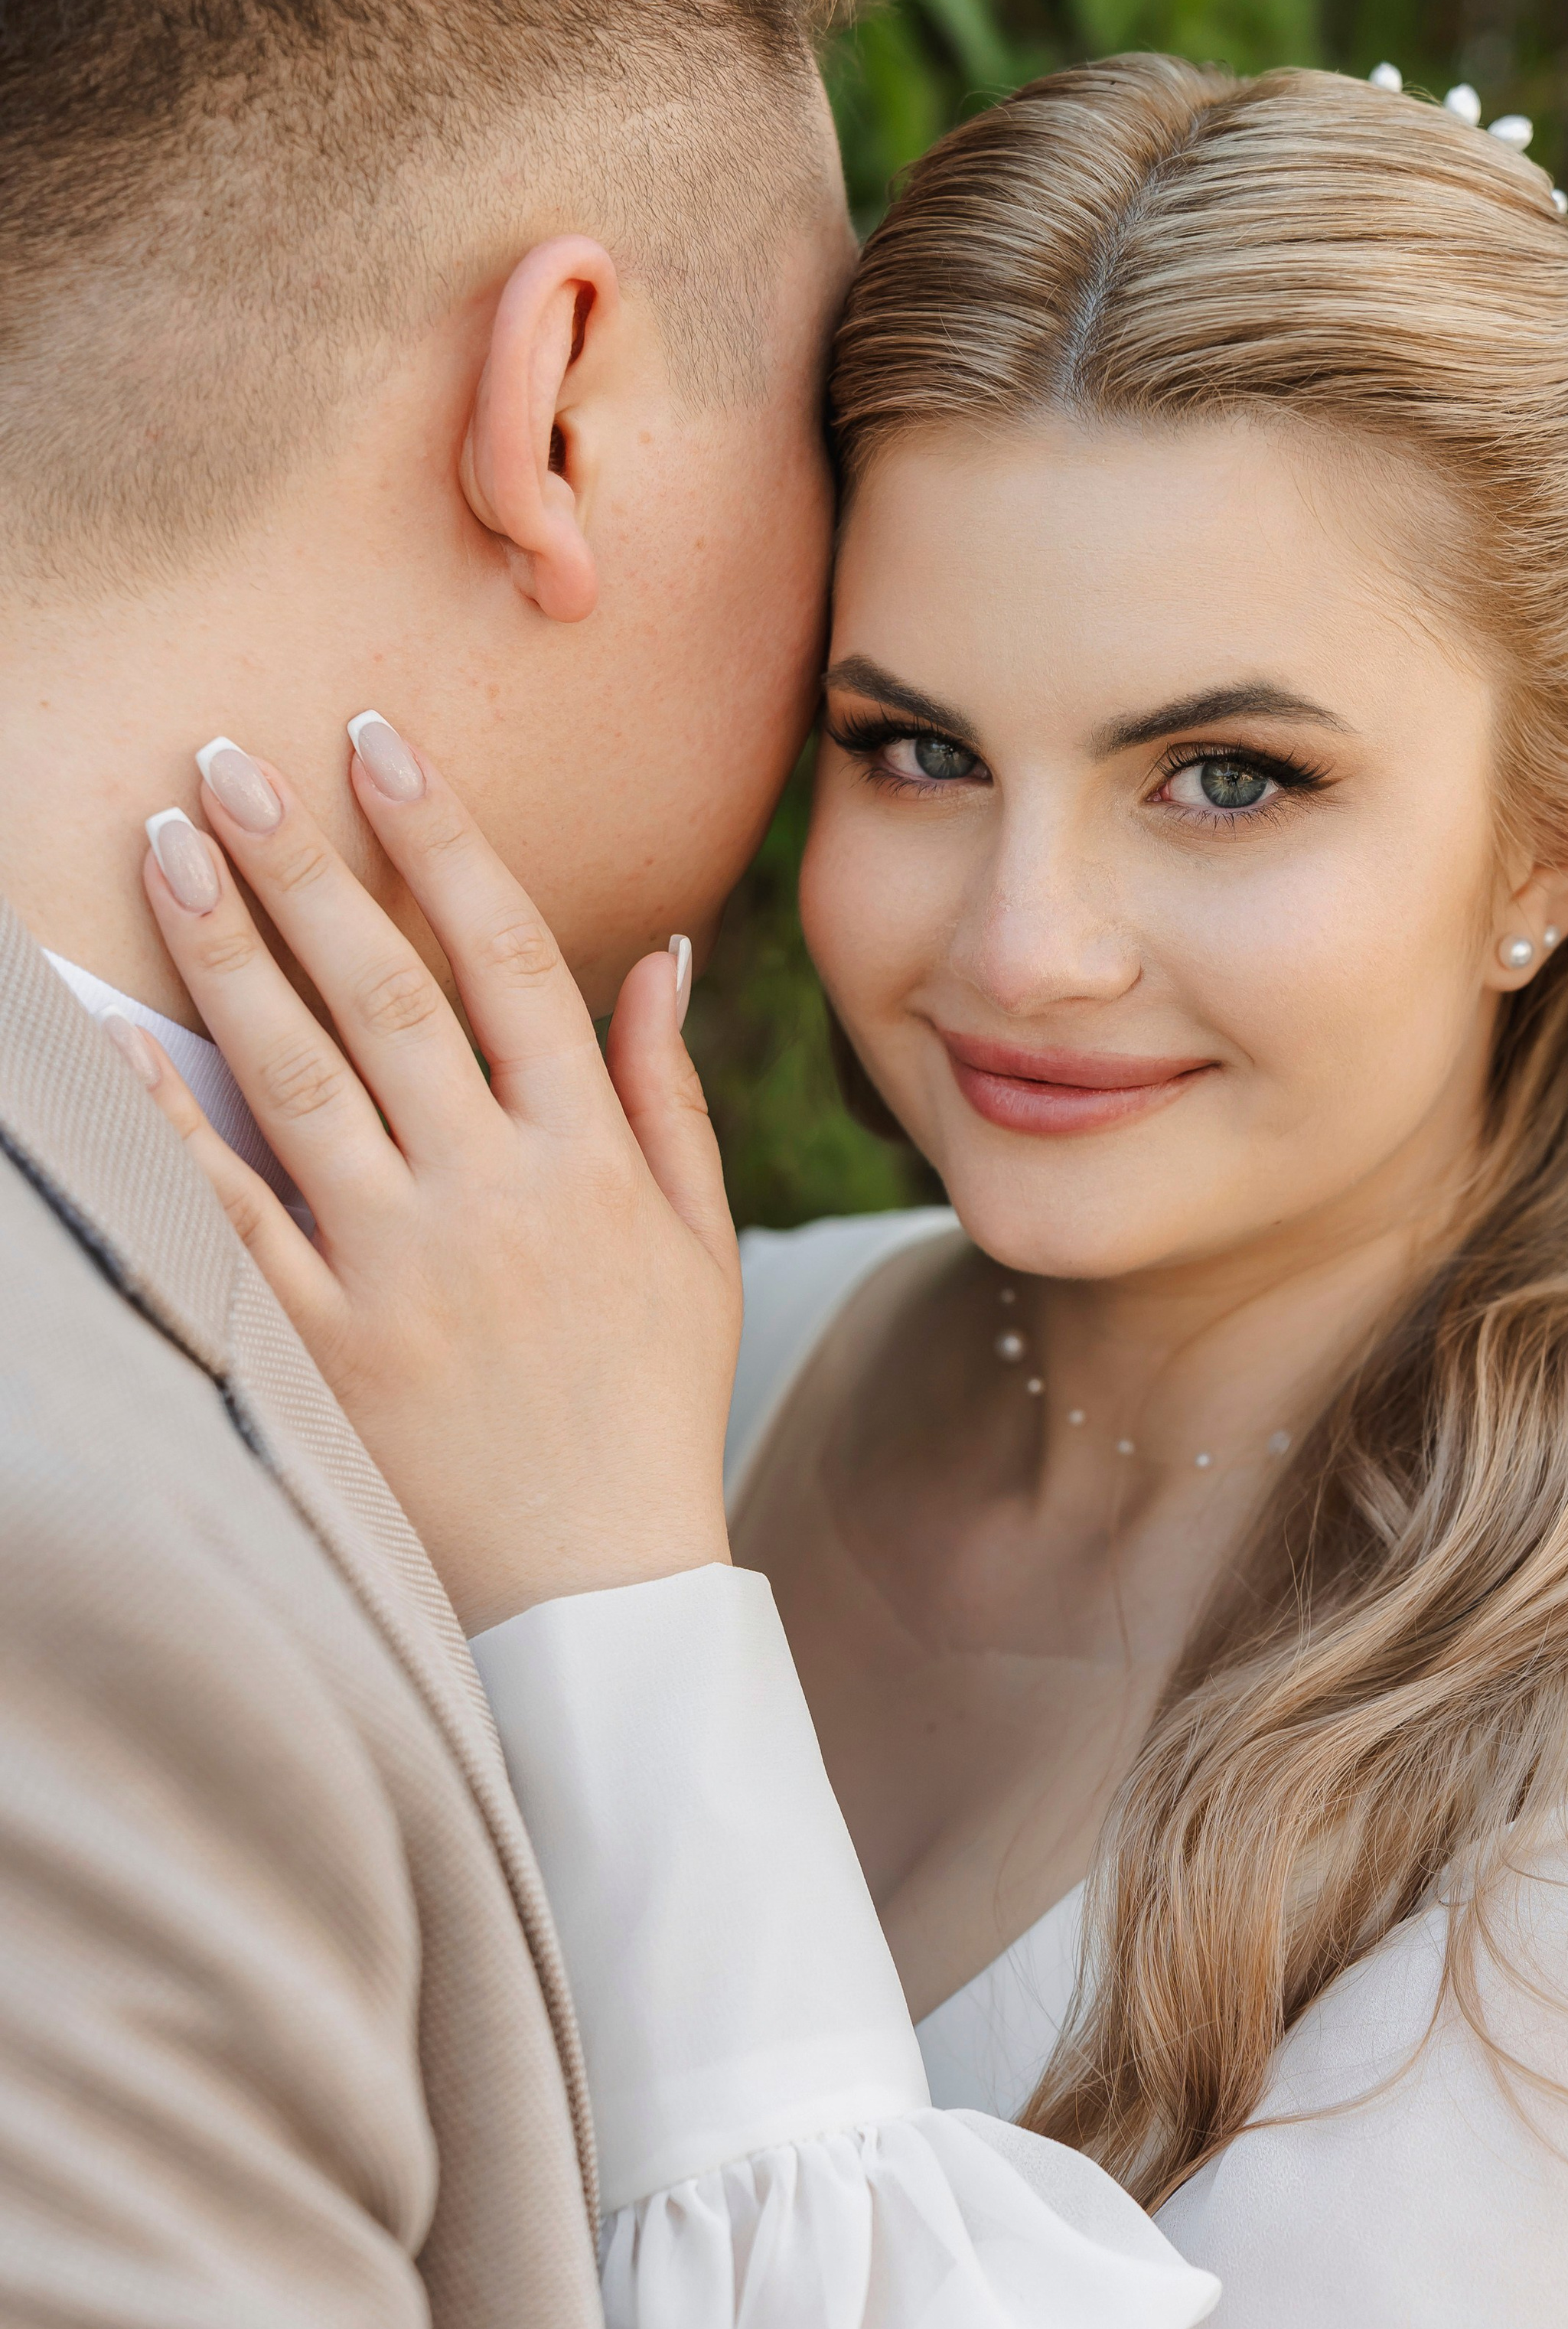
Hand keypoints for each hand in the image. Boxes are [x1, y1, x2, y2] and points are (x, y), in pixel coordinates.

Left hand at [128, 720, 737, 1635]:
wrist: (602, 1585)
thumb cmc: (653, 1404)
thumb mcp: (698, 1246)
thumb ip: (664, 1094)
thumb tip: (659, 951)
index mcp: (586, 1158)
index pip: (507, 958)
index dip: (439, 839)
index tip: (375, 743)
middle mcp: (490, 1194)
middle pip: (382, 992)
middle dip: (300, 861)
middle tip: (226, 758)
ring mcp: (400, 1268)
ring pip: (295, 1075)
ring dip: (222, 949)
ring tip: (164, 842)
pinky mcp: (326, 1345)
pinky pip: (228, 1214)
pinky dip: (166, 1121)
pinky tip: (109, 1034)